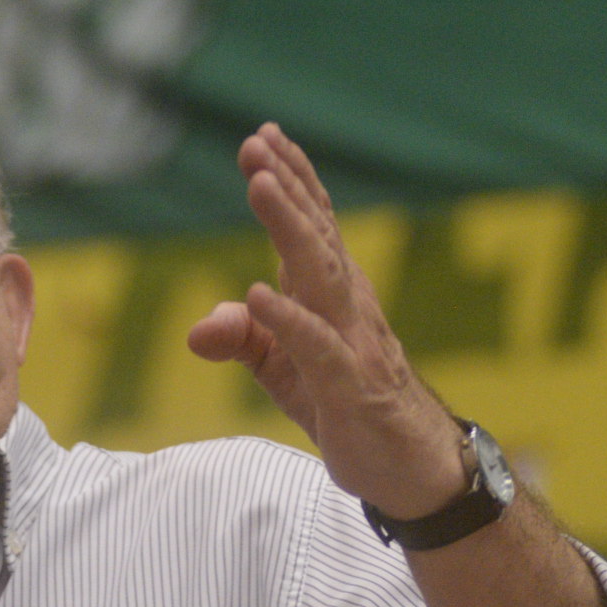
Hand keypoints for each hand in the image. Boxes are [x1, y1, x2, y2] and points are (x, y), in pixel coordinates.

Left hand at [185, 124, 470, 520]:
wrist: (410, 468)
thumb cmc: (348, 407)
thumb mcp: (283, 372)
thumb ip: (244, 341)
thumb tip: (196, 328)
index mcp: (330, 296)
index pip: (312, 228)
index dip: (289, 182)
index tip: (261, 138)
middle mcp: (347, 307)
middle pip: (316, 235)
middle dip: (287, 186)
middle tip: (256, 143)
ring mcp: (352, 344)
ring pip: (320, 274)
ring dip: (290, 228)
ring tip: (260, 186)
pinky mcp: (350, 388)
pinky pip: (318, 347)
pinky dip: (289, 319)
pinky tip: (259, 293)